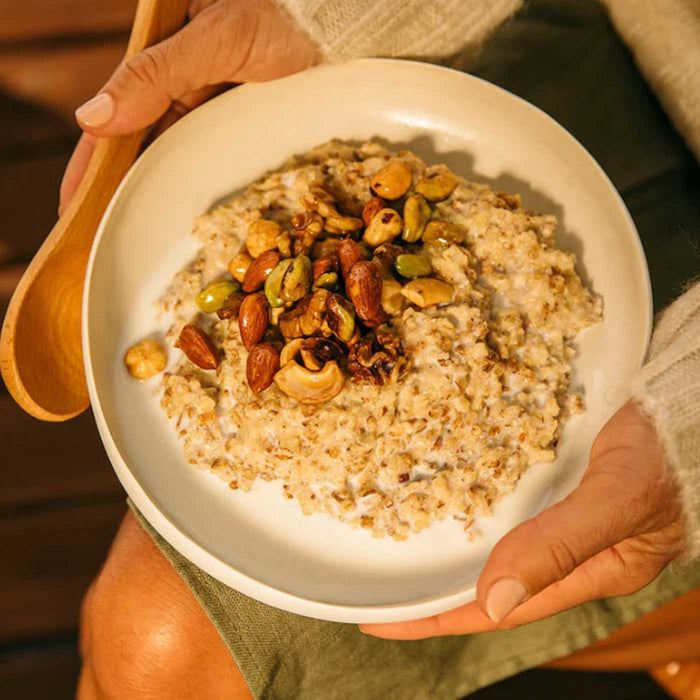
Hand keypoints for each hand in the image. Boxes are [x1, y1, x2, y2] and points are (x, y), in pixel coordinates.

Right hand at [59, 0, 318, 213]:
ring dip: (158, 197)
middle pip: (141, 151)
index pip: (113, 121)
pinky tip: (185, 219)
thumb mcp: (216, 39)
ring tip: (138, 240)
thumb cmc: (279, 14)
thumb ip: (156, 74)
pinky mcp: (243, 132)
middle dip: (123, 193)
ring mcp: (213, 115)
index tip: (72, 208)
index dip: (92, 166)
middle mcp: (182, 93)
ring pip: (174, 163)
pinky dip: (197, 192)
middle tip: (105, 238)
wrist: (336, 27)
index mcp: (161, 65)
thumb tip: (92, 119)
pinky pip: (212, 167)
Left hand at [362, 400, 684, 638]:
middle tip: (378, 592)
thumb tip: (493, 598)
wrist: (689, 400)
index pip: (500, 608)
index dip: (440, 617)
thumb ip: (561, 546)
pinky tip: (447, 498)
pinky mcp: (560, 482)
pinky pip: (506, 504)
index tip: (383, 621)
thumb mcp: (618, 500)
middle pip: (491, 582)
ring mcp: (564, 515)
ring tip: (400, 553)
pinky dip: (472, 508)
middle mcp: (571, 549)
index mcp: (589, 570)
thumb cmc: (671, 452)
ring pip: (496, 544)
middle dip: (436, 592)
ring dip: (451, 553)